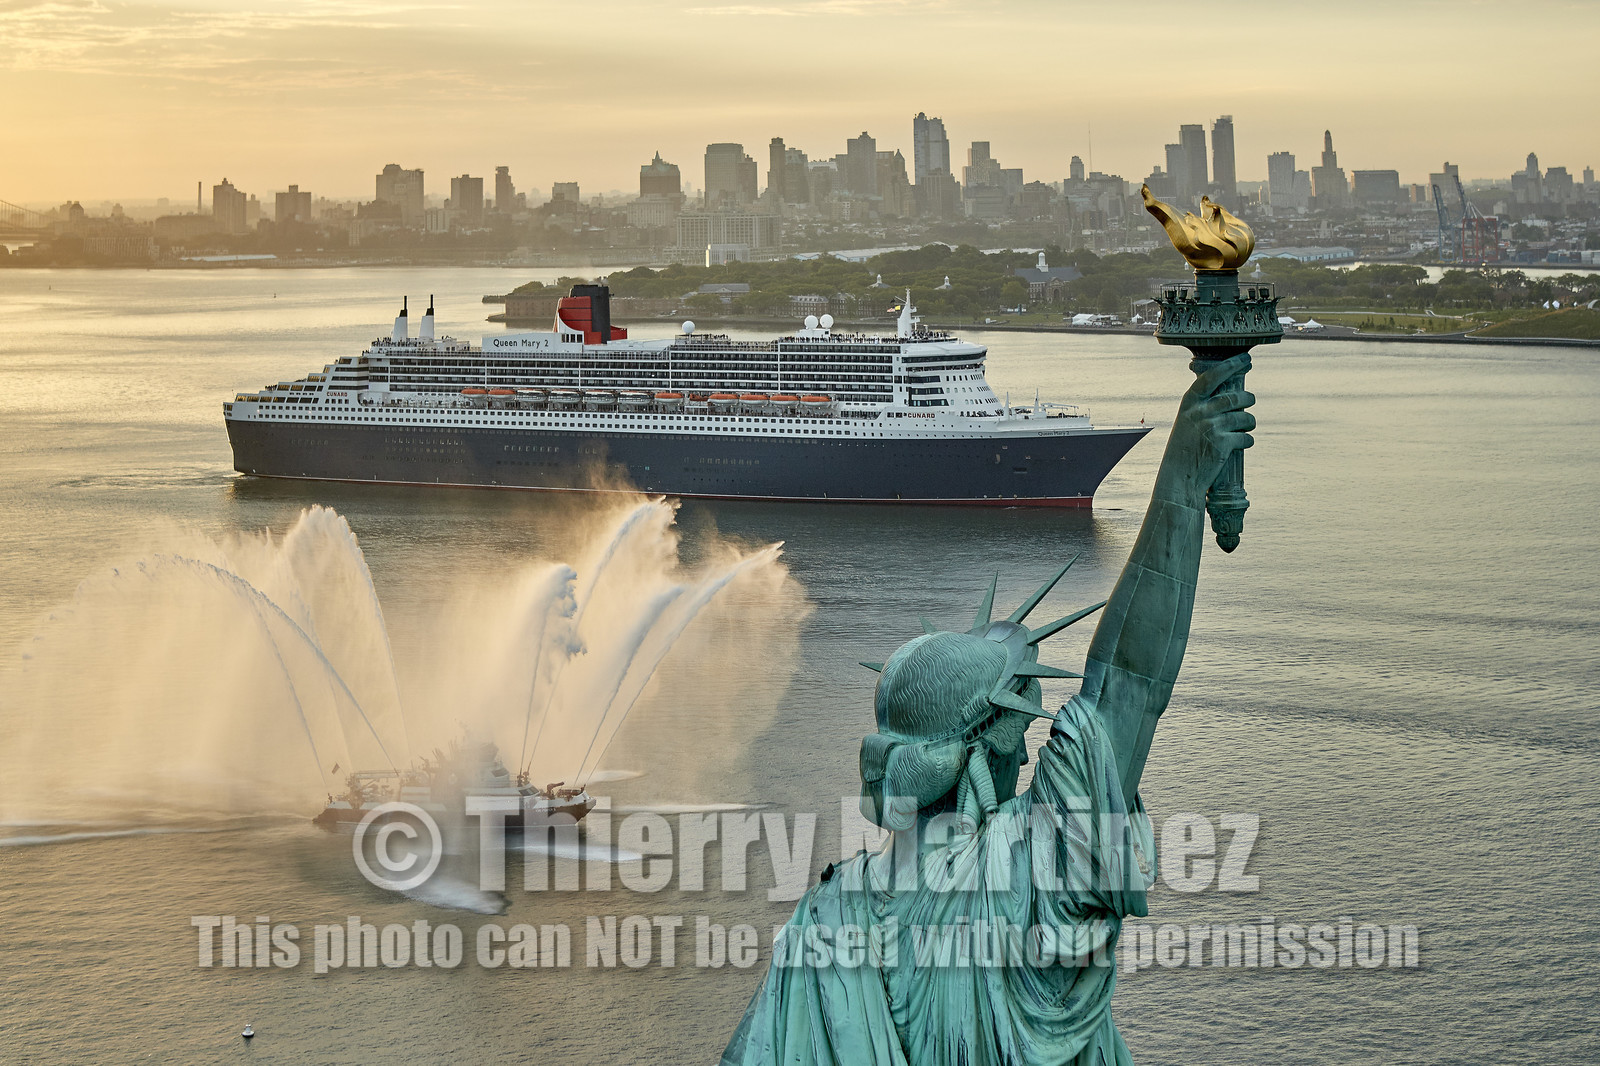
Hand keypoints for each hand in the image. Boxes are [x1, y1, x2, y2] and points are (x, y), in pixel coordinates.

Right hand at [1157, 352, 1255, 503]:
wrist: (1178, 478)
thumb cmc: (1183, 450)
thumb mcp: (1186, 423)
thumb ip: (1203, 408)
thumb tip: (1230, 397)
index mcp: (1189, 403)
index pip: (1213, 376)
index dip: (1231, 365)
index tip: (1246, 358)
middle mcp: (1200, 412)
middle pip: (1236, 397)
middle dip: (1248, 399)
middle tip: (1249, 401)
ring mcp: (1212, 427)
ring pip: (1244, 418)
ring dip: (1250, 422)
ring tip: (1247, 426)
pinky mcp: (1222, 444)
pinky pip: (1246, 437)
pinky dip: (1248, 440)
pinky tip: (1243, 443)